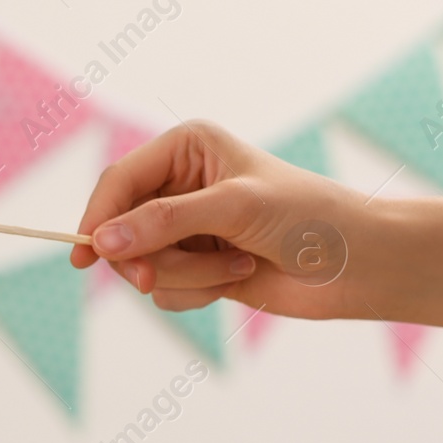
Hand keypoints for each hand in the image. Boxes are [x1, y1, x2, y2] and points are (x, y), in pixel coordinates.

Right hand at [71, 120, 366, 318]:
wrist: (357, 265)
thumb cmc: (307, 218)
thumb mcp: (233, 208)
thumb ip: (164, 223)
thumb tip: (102, 242)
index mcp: (185, 149)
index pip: (119, 182)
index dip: (98, 218)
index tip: (86, 256)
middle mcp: (180, 185)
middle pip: (121, 228)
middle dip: (145, 257)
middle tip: (151, 279)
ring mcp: (187, 229)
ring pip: (143, 264)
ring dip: (184, 276)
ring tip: (233, 266)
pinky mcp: (196, 267)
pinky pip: (165, 291)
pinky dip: (196, 292)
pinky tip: (236, 278)